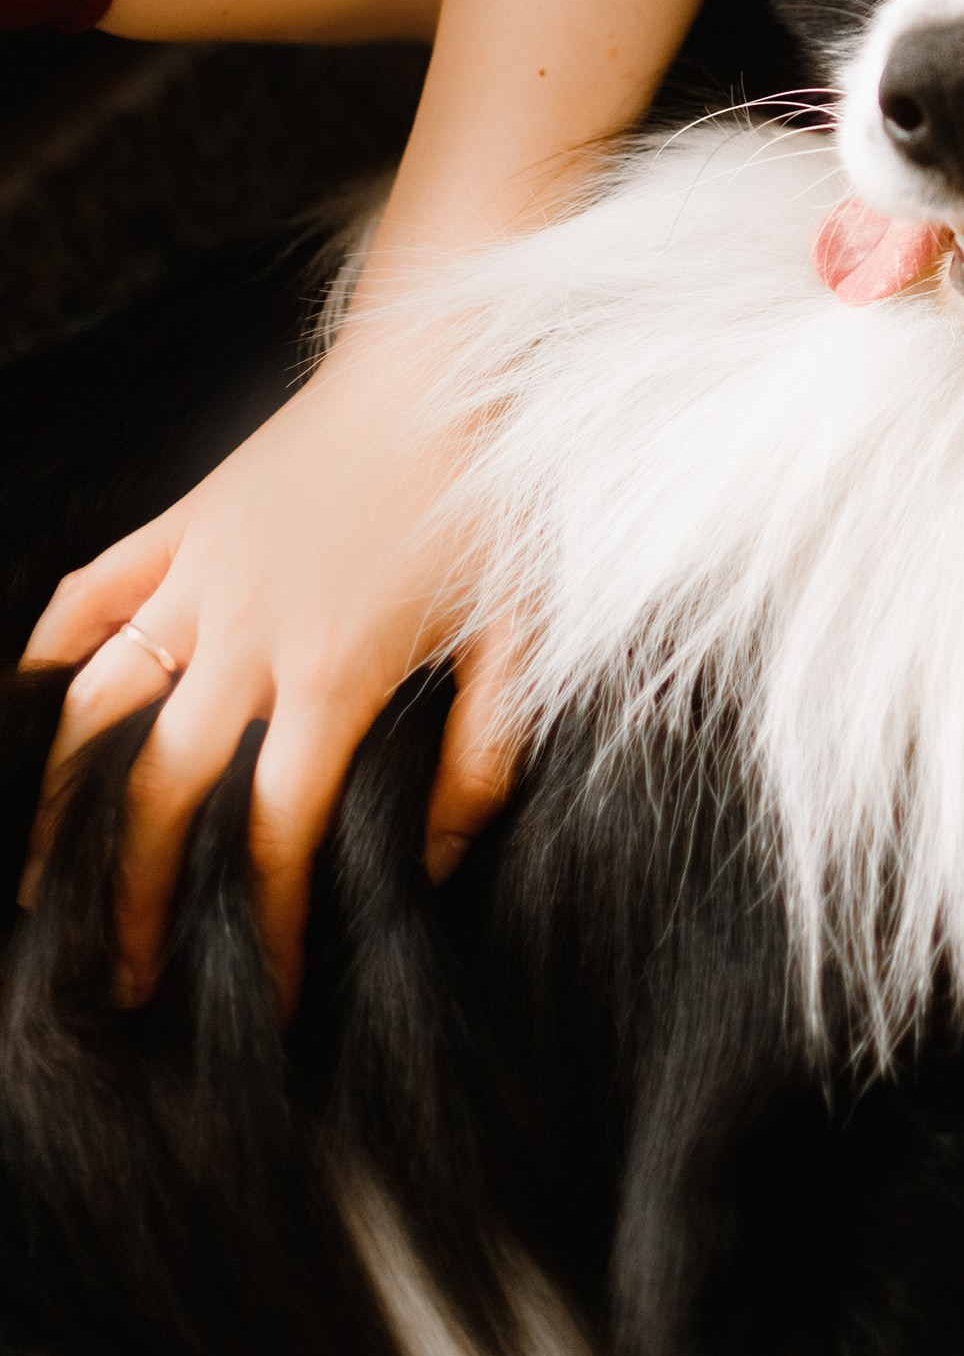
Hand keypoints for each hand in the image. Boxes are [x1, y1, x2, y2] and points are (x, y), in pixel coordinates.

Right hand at [19, 323, 520, 1012]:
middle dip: (133, 896)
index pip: (277, 832)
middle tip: (122, 977)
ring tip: (46, 879)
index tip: (273, 995)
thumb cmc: (496, 496)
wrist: (451, 361)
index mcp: (335, 672)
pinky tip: (31, 702)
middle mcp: (248, 633)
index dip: (269, 926)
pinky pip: (92, 591)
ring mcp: (203, 573)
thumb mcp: (523, 633)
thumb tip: (438, 864)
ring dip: (63, 798)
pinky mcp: (186, 520)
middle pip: (161, 791)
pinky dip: (52, 649)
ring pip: (97, 704)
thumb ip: (483, 755)